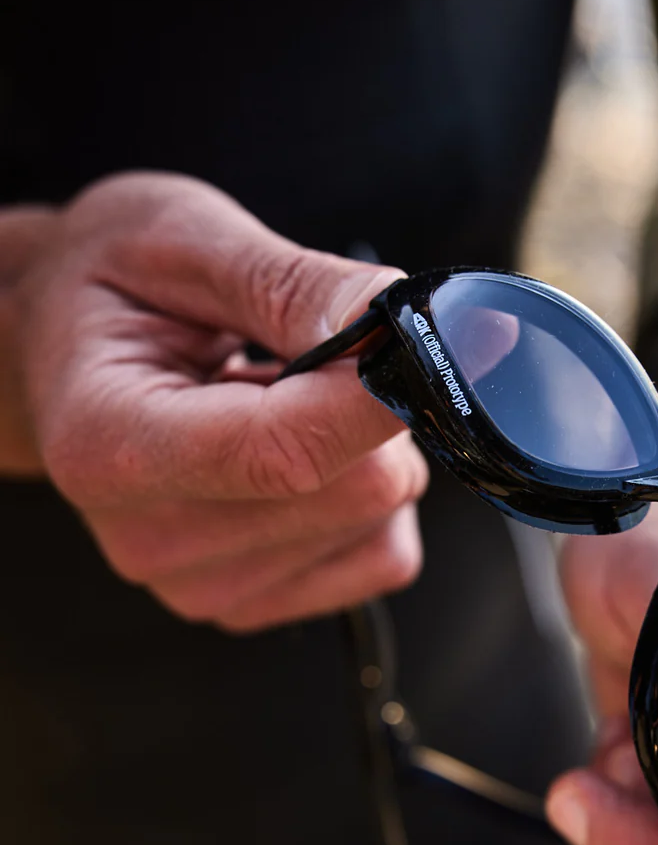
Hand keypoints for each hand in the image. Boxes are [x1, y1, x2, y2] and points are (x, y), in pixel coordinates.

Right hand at [16, 172, 428, 628]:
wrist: (52, 354)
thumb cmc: (109, 286)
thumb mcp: (184, 240)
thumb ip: (293, 284)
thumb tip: (405, 325)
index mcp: (113, 444)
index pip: (285, 452)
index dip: (376, 397)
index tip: (418, 339)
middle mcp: (150, 538)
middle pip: (354, 493)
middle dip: (371, 410)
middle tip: (313, 354)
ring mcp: (199, 585)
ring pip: (380, 524)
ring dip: (367, 450)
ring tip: (282, 400)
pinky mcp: (249, 605)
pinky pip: (381, 557)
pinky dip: (369, 500)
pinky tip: (299, 452)